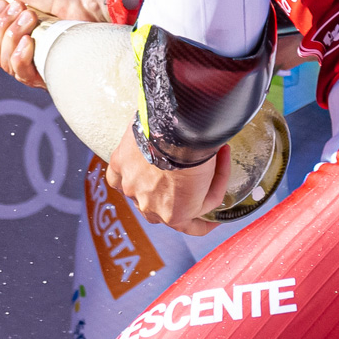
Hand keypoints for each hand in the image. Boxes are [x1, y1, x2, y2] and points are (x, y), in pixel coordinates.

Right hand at [0, 0, 45, 84]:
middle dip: (0, 27)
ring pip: (2, 62)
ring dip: (12, 36)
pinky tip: (29, 41)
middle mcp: (14, 42)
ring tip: (32, 17)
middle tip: (22, 7)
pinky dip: (19, 57)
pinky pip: (20, 74)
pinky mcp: (46, 68)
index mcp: (4, 23)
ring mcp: (31, 57)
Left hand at [104, 127, 230, 237]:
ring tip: (212, 190)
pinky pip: (194, 222)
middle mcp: (132, 189)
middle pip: (150, 200)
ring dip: (195, 202)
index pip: (123, 180)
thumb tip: (169, 116)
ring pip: (175, 213)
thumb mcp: (151, 120)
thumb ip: (156, 129)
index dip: (140, 178)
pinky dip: (207, 219)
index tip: (157, 172)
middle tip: (194, 176)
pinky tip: (216, 219)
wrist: (176, 133)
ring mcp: (151, 205)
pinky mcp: (174, 215)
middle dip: (170, 192)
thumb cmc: (164, 120)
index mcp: (121, 165)